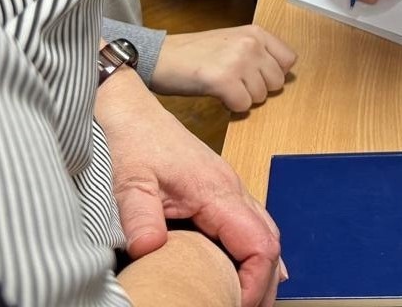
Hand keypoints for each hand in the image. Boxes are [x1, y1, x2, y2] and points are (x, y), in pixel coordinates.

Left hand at [96, 70, 285, 306]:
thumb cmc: (133, 144)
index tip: (233, 306)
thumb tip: (149, 253)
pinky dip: (255, 250)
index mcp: (218, 191)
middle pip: (271, 241)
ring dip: (262, 268)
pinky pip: (251, 221)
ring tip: (246, 301)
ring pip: (264, 231)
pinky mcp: (220, 187)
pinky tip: (247, 271)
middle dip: (264, 283)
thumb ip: (140, 218)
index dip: (256, 282)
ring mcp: (230, 186)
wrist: (132, 114)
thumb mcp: (130, 183)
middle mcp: (233, 189)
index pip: (260, 244)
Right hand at [150, 26, 296, 110]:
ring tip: (224, 85)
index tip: (255, 75)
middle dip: (258, 88)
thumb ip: (258, 52)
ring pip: (261, 97)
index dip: (273, 73)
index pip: (289, 60)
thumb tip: (282, 75)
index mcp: (255, 32)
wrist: (161, 56)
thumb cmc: (194, 52)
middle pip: (277, 82)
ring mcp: (238, 61)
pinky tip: (217, 94)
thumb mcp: (232, 41)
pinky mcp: (224, 80)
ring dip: (243, 97)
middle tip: (235, 82)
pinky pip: (243, 106)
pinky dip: (231, 106)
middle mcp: (251, 44)